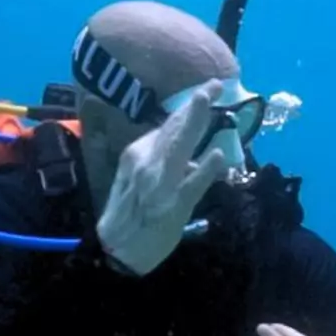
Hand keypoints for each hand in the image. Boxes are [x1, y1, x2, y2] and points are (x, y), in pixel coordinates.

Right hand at [96, 82, 230, 275]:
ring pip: (179, 147)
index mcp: (138, 153)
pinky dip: (205, 171)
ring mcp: (160, 183)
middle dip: (195, 105)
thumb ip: (164, 163)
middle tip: (215, 85)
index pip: (169, 125)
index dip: (189, 107)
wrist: (117, 250)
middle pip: (174, 129)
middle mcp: (147, 162)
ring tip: (207, 100)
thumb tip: (191, 154)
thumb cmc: (130, 215)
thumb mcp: (140, 179)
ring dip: (194, 123)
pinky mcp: (173, 205)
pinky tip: (218, 157)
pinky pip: (192, 185)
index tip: (207, 90)